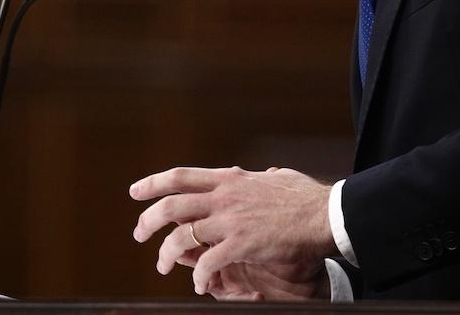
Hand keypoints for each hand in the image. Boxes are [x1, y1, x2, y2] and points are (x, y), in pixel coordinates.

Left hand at [130, 165, 334, 294]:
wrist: (324, 214)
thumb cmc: (306, 196)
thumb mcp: (279, 177)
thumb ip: (263, 177)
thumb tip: (263, 173)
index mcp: (229, 179)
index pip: (180, 176)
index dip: (153, 183)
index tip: (135, 191)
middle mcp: (223, 196)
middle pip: (171, 206)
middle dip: (148, 220)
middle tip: (138, 233)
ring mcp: (230, 220)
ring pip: (182, 237)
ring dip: (166, 254)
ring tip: (162, 266)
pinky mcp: (241, 244)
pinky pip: (207, 263)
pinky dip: (198, 277)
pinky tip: (200, 286)